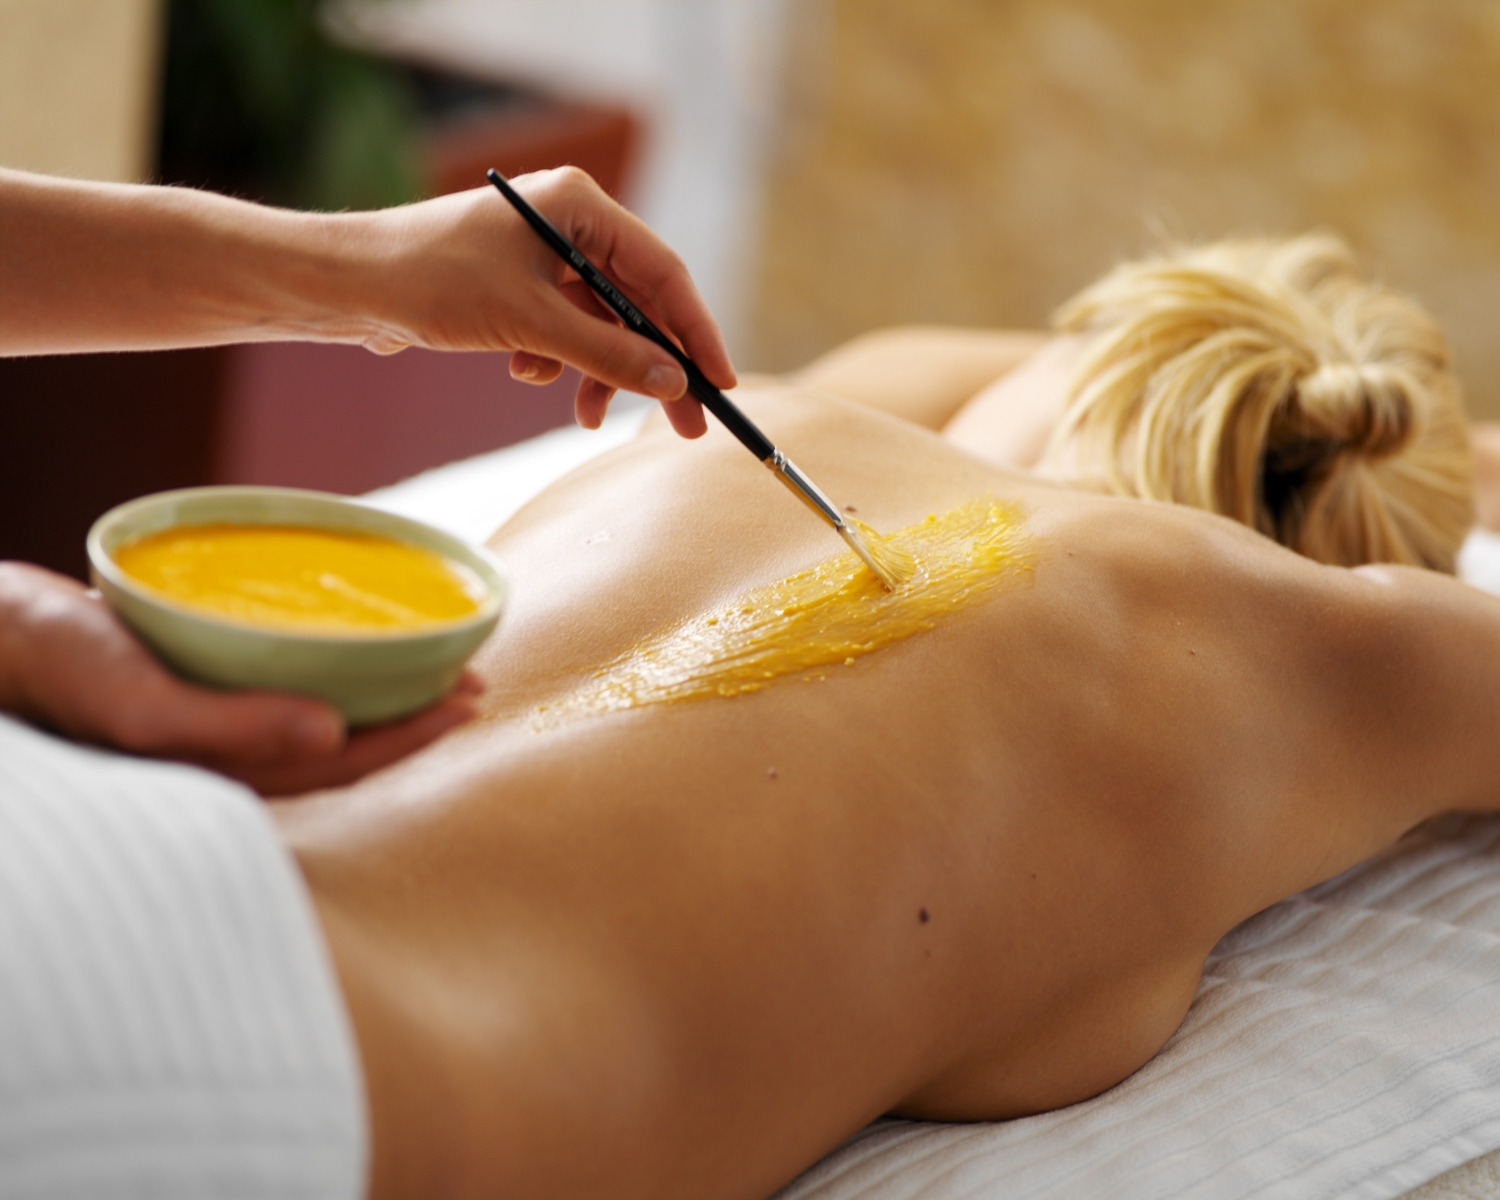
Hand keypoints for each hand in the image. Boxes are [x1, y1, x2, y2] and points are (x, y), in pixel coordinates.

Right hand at [0, 562, 479, 796]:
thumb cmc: (49, 673)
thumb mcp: (139, 703)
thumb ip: (230, 726)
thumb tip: (333, 734)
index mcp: (223, 778)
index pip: (343, 766)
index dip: (411, 737)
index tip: (471, 696)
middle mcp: (224, 761)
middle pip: (341, 747)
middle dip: (411, 719)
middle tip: (474, 678)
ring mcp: (207, 728)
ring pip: (314, 718)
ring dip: (378, 694)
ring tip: (433, 662)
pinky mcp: (190, 689)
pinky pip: (279, 685)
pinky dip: (327, 668)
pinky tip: (346, 643)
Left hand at [353, 166, 736, 436]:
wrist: (348, 286)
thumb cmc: (431, 282)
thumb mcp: (530, 324)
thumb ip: (607, 355)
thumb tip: (674, 384)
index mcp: (581, 206)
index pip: (664, 272)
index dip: (696, 331)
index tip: (720, 382)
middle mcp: (569, 224)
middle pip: (638, 304)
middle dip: (652, 367)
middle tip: (684, 425)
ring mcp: (544, 256)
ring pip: (601, 326)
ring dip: (596, 372)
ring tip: (584, 415)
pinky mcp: (519, 286)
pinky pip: (565, 331)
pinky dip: (556, 361)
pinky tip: (524, 372)